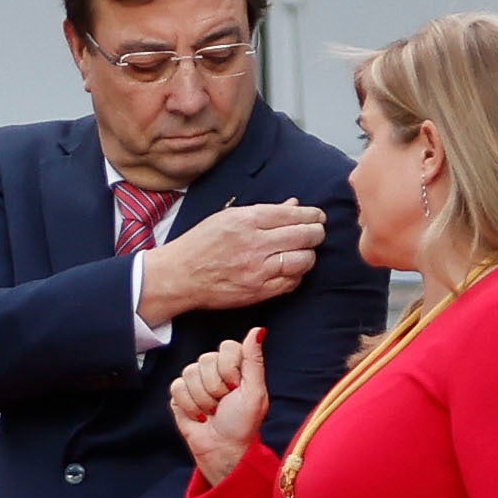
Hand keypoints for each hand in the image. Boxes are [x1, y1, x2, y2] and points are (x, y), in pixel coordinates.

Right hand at [138, 196, 329, 322]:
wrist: (180, 275)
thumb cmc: (201, 243)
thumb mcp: (228, 217)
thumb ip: (264, 212)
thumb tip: (294, 205)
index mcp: (246, 220)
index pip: (293, 214)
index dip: (312, 215)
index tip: (318, 217)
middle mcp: (255, 244)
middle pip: (304, 236)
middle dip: (316, 233)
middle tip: (316, 233)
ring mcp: (258, 270)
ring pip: (303, 260)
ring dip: (309, 255)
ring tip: (305, 251)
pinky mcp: (259, 291)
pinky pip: (291, 282)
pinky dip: (297, 274)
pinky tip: (292, 269)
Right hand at [168, 333, 274, 490]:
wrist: (223, 449)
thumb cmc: (243, 423)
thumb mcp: (255, 391)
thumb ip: (254, 360)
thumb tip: (258, 329)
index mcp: (236, 365)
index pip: (227, 347)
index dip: (230, 369)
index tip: (237, 387)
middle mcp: (215, 369)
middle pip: (206, 359)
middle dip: (216, 387)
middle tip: (224, 402)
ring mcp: (196, 380)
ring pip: (189, 373)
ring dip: (203, 399)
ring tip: (212, 411)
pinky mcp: (180, 393)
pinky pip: (177, 387)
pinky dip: (189, 406)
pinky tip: (199, 415)